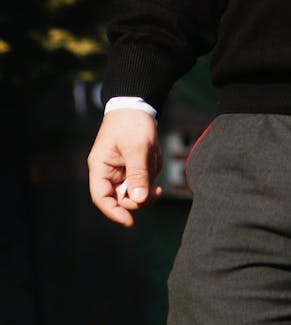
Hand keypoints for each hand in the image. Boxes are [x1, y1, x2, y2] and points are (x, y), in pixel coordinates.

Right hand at [88, 109, 162, 225]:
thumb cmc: (131, 122)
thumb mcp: (136, 147)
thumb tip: (139, 199)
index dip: (114, 212)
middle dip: (140, 193)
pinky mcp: (133, 165)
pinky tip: (153, 152)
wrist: (138, 103)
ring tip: (152, 154)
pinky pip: (145, 177)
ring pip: (137, 188)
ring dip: (148, 176)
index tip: (129, 221)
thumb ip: (137, 173)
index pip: (102, 198)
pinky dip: (152, 168)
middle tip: (156, 190)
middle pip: (122, 198)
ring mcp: (122, 169)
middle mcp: (108, 171)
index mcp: (100, 167)